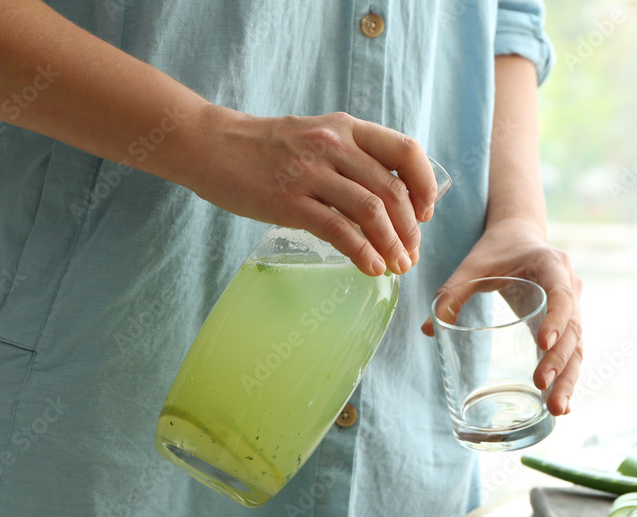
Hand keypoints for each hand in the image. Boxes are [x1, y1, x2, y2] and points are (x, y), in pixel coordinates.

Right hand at [187, 109, 438, 276]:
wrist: (211, 145)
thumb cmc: (267, 148)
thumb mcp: (317, 136)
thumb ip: (351, 158)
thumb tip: (390, 198)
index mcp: (347, 128)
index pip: (406, 151)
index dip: (425, 186)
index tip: (425, 214)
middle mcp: (334, 145)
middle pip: (392, 190)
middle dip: (410, 230)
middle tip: (411, 254)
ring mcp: (311, 173)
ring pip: (371, 212)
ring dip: (392, 246)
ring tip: (397, 267)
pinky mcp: (289, 201)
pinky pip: (338, 231)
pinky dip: (362, 254)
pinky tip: (371, 268)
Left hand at [421, 221, 582, 415]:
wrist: (519, 236)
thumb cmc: (496, 250)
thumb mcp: (473, 266)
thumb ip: (452, 292)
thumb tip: (428, 330)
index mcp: (552, 265)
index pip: (561, 294)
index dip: (556, 318)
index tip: (543, 342)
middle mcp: (571, 286)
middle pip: (573, 328)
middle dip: (560, 361)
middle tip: (543, 386)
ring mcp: (573, 307)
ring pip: (577, 346)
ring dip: (568, 378)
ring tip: (557, 409)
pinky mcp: (566, 325)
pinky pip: (572, 352)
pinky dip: (566, 377)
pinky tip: (560, 405)